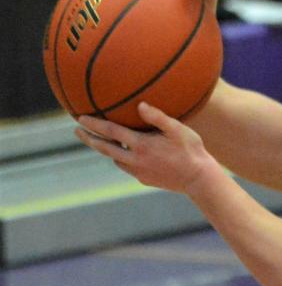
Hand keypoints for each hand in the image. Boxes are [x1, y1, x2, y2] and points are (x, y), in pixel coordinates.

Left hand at [74, 103, 220, 195]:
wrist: (199, 180)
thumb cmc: (192, 151)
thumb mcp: (179, 130)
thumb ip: (158, 117)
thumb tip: (140, 105)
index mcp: (141, 145)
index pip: (110, 131)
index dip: (94, 123)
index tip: (79, 117)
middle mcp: (135, 160)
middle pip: (104, 148)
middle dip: (89, 138)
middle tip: (77, 131)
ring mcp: (138, 172)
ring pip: (115, 159)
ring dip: (106, 150)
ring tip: (101, 142)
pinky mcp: (144, 180)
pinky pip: (128, 168)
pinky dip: (122, 159)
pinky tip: (126, 155)